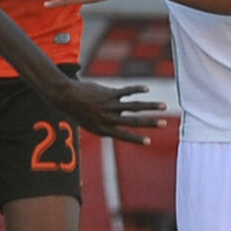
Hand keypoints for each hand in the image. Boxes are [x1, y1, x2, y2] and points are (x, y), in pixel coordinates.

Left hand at [51, 76, 167, 144]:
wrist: (65, 97)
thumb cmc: (76, 110)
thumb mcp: (89, 123)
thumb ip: (104, 124)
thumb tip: (117, 126)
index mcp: (103, 129)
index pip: (124, 136)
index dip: (136, 139)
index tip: (149, 141)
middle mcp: (108, 119)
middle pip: (134, 122)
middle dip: (151, 123)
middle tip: (164, 124)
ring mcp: (110, 106)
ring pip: (135, 106)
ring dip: (151, 106)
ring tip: (163, 106)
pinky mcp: (109, 94)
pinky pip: (127, 91)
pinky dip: (138, 89)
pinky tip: (146, 89)